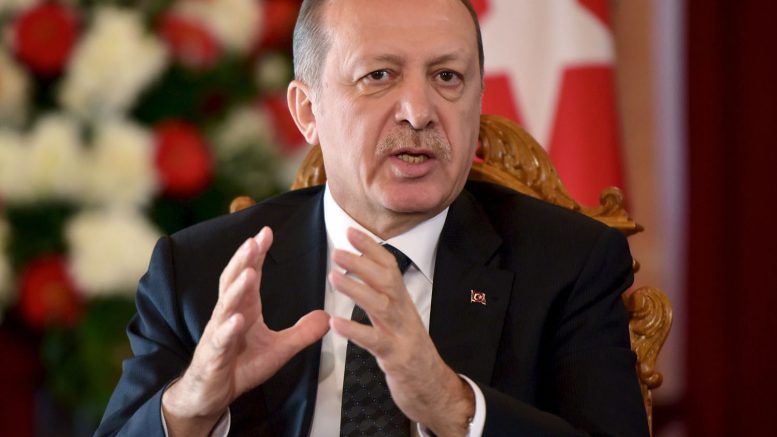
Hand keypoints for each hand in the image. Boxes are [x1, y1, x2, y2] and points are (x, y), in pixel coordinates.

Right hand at [162, 227, 329, 435]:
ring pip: (226, 306)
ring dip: (237, 289)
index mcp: (244, 307)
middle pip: (234, 281)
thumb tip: (327, 317)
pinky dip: (228, 329)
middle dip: (244, 260)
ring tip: (249, 272)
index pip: (249, 274)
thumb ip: (302, 332)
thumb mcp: (279, 349)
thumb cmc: (240, 365)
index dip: (256, 253)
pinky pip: (221, 340)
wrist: (212, 394)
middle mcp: (228, 314)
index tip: (267, 232)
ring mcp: (218, 333)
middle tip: (254, 240)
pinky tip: (237, 319)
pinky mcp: (213, 355)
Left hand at [329, 228, 474, 436]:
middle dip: (362, 262)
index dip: (371, 248)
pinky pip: (375, 341)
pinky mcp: (396, 357)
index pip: (389, 267)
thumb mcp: (399, 321)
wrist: (434, 389)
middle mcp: (404, 313)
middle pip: (386, 280)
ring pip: (381, 306)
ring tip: (334, 278)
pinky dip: (355, 331)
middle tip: (338, 251)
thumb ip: (382, 299)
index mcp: (402, 303)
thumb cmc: (410, 353)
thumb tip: (363, 275)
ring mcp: (402, 335)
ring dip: (357, 289)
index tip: (351, 232)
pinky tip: (336, 323)